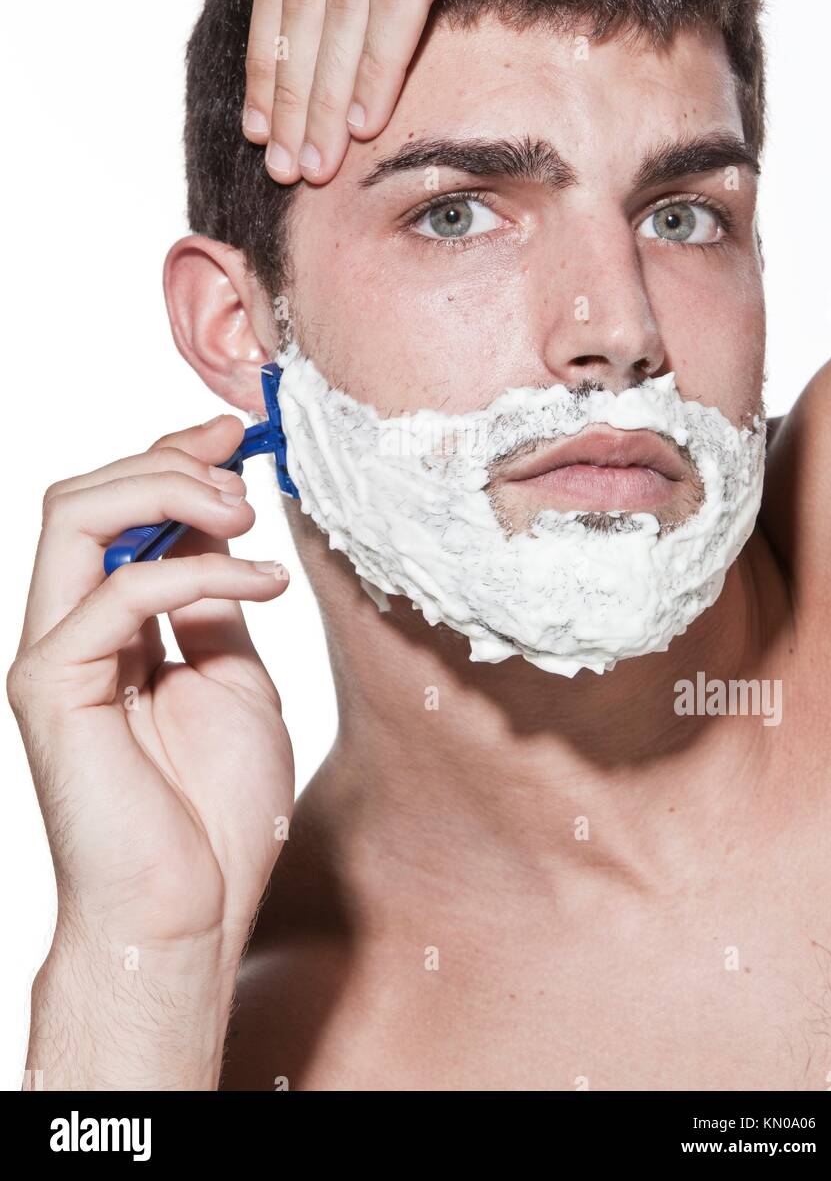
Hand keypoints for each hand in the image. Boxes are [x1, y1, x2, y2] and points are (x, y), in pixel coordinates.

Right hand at [8, 415, 292, 963]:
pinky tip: (261, 583)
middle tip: (243, 469)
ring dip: (167, 490)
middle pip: (84, 494)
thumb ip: (215, 604)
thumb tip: (226, 527)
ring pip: (74, 516)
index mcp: (108, 625)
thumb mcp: (234, 677)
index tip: (240, 434)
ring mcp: (53, 655)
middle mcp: (69, 628)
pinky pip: (117, 593)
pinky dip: (197, 572)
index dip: (174, 457)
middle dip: (169, 460)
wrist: (190, 914)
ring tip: (244, 512)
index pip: (118, 509)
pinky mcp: (51, 686)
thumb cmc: (215, 812)